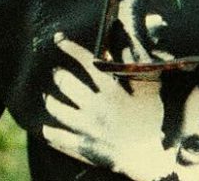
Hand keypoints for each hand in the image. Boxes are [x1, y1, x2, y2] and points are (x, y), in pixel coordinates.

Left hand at [42, 35, 172, 180]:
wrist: (149, 157)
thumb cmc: (152, 121)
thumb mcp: (150, 91)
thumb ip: (137, 67)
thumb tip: (126, 43)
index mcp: (112, 91)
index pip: (88, 63)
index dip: (72, 49)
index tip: (60, 40)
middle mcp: (95, 107)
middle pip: (67, 84)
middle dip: (60, 75)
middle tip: (58, 73)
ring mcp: (87, 127)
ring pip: (58, 109)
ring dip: (51, 100)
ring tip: (48, 96)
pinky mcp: (83, 146)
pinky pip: (58, 137)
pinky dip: (50, 132)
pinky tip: (46, 128)